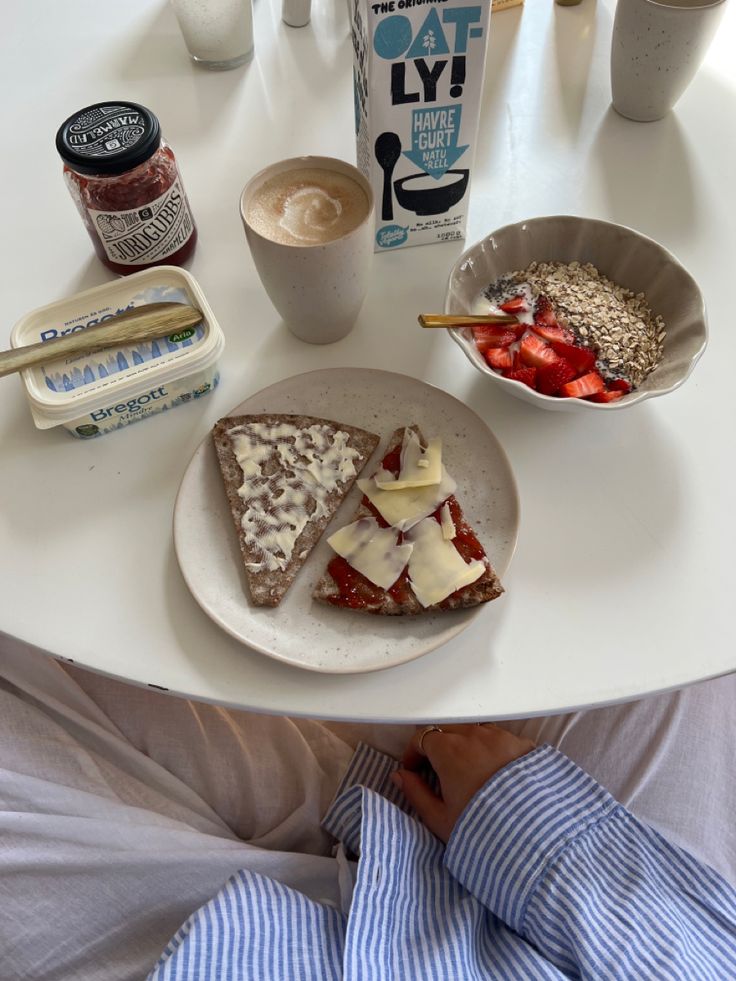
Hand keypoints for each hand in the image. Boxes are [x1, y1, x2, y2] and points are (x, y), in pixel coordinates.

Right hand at [392, 723, 535, 842]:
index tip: (413, 769)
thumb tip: (401, 777)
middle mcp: (474, 736)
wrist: (533, 834)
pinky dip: (489, 748)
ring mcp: (500, 737)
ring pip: (473, 730)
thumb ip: (416, 793)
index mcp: (449, 750)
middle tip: (436, 769)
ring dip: (464, 744)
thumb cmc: (484, 829)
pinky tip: (492, 771)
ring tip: (466, 770)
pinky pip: (498, 738)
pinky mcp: (522, 744)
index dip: (413, 753)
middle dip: (436, 745)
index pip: (421, 737)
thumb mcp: (440, 818)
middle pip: (447, 729)